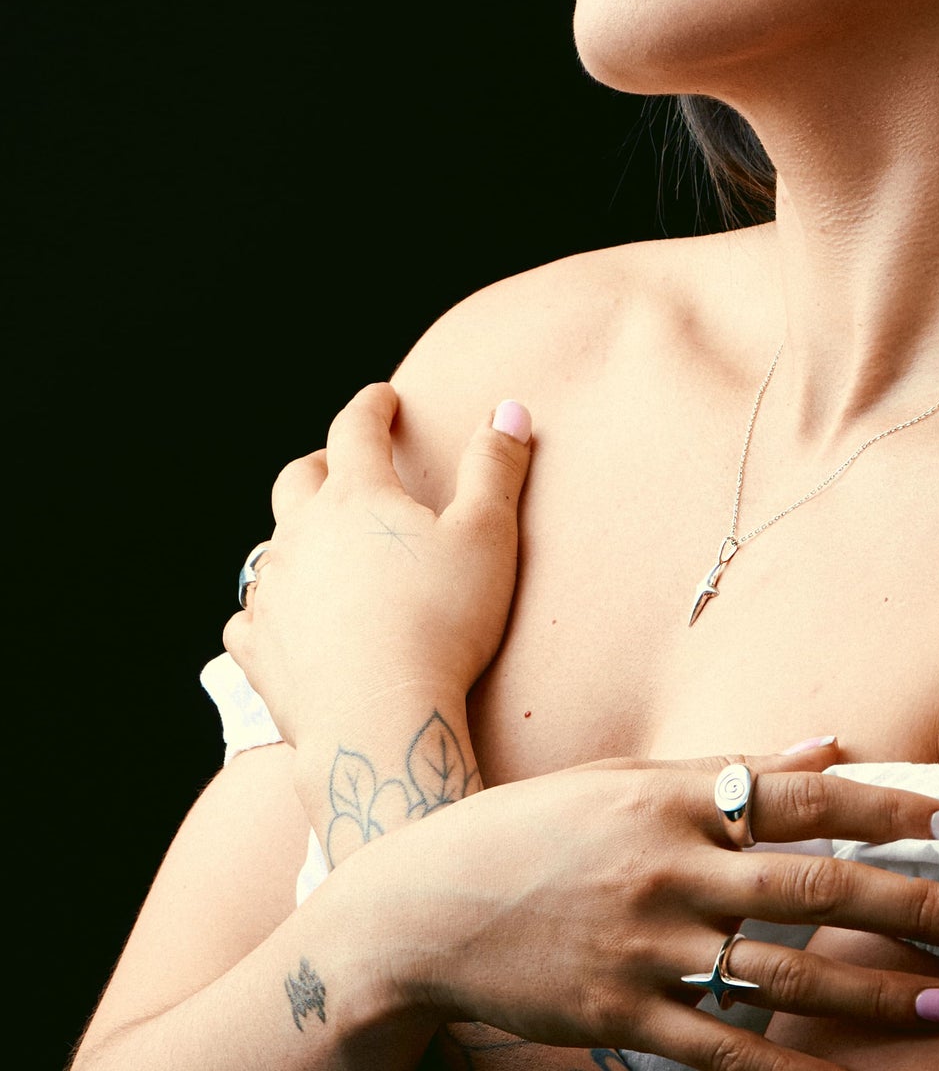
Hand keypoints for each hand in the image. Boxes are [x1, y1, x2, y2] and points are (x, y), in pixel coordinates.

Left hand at [223, 381, 531, 746]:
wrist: (379, 721)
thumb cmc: (442, 623)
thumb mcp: (487, 537)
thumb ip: (496, 467)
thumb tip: (509, 408)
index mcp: (356, 496)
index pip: (355, 428)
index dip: (371, 407)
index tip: (383, 398)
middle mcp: (301, 534)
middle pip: (297, 479)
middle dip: (321, 464)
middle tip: (343, 466)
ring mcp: (273, 593)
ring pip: (270, 546)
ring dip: (295, 537)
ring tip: (320, 546)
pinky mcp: (258, 650)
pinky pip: (247, 619)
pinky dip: (265, 611)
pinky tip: (281, 620)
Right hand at [364, 741, 938, 1070]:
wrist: (430, 907)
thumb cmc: (536, 829)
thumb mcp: (630, 779)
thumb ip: (734, 769)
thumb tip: (829, 746)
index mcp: (676, 796)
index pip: (808, 796)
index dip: (892, 809)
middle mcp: (671, 866)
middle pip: (816, 886)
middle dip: (913, 903)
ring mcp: (649, 948)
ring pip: (789, 976)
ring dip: (878, 993)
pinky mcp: (625, 1018)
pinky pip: (726, 1050)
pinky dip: (792, 1069)